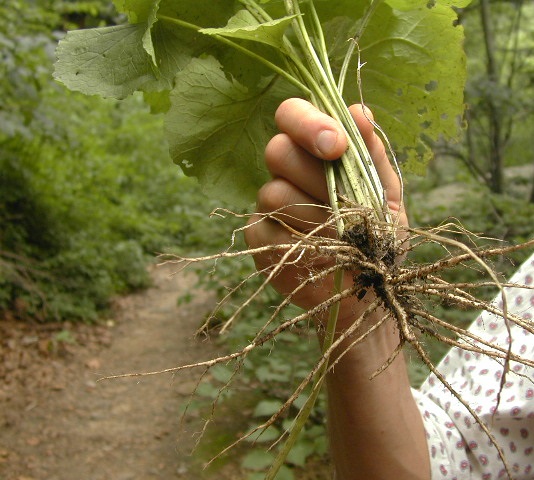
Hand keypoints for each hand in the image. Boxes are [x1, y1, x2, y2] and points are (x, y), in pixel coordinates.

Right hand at [244, 98, 406, 328]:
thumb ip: (371, 154)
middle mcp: (286, 172)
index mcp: (315, 152)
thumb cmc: (379, 237)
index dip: (308, 123)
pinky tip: (323, 251)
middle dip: (316, 175)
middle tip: (348, 201)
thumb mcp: (386, 193)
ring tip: (344, 235)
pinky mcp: (259, 236)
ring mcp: (267, 204)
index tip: (336, 146)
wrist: (368, 290)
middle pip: (278, 150)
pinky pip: (269, 228)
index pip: (292, 114)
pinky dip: (301, 240)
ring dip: (316, 215)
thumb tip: (359, 111)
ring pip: (275, 192)